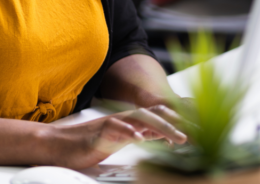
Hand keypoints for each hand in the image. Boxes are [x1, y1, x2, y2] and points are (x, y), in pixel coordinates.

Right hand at [45, 105, 186, 168]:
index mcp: (131, 122)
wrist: (59, 144)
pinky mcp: (98, 132)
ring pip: (139, 119)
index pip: (159, 116)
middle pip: (155, 115)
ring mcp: (111, 124)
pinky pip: (114, 129)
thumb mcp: (121, 140)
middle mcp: (124, 119)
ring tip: (177, 138)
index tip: (200, 127)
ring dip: (161, 127)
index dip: (179, 120)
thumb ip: (140, 134)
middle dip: (178, 123)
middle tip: (196, 135)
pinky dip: (128, 132)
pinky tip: (139, 138)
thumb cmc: (89, 144)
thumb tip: (162, 134)